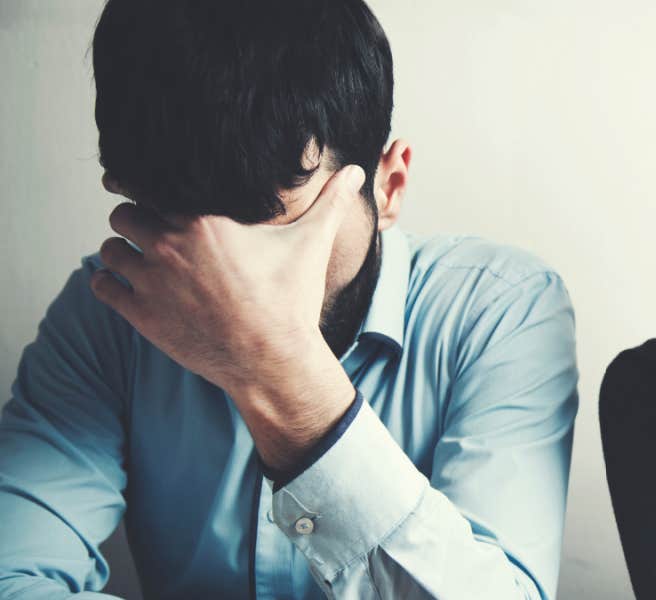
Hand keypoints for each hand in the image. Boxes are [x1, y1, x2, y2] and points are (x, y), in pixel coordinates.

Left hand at [91, 165, 365, 470]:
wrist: (274, 361)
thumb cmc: (292, 301)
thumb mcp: (311, 245)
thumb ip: (329, 203)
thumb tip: (358, 172)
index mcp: (203, 220)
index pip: (150, 184)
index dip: (143, 184)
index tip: (147, 190)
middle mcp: (169, 245)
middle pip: (124, 214)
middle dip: (136, 219)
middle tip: (154, 231)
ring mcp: (151, 281)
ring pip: (110, 248)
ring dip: (122, 251)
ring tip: (142, 259)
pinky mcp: (141, 314)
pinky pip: (103, 286)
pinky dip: (111, 283)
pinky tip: (130, 285)